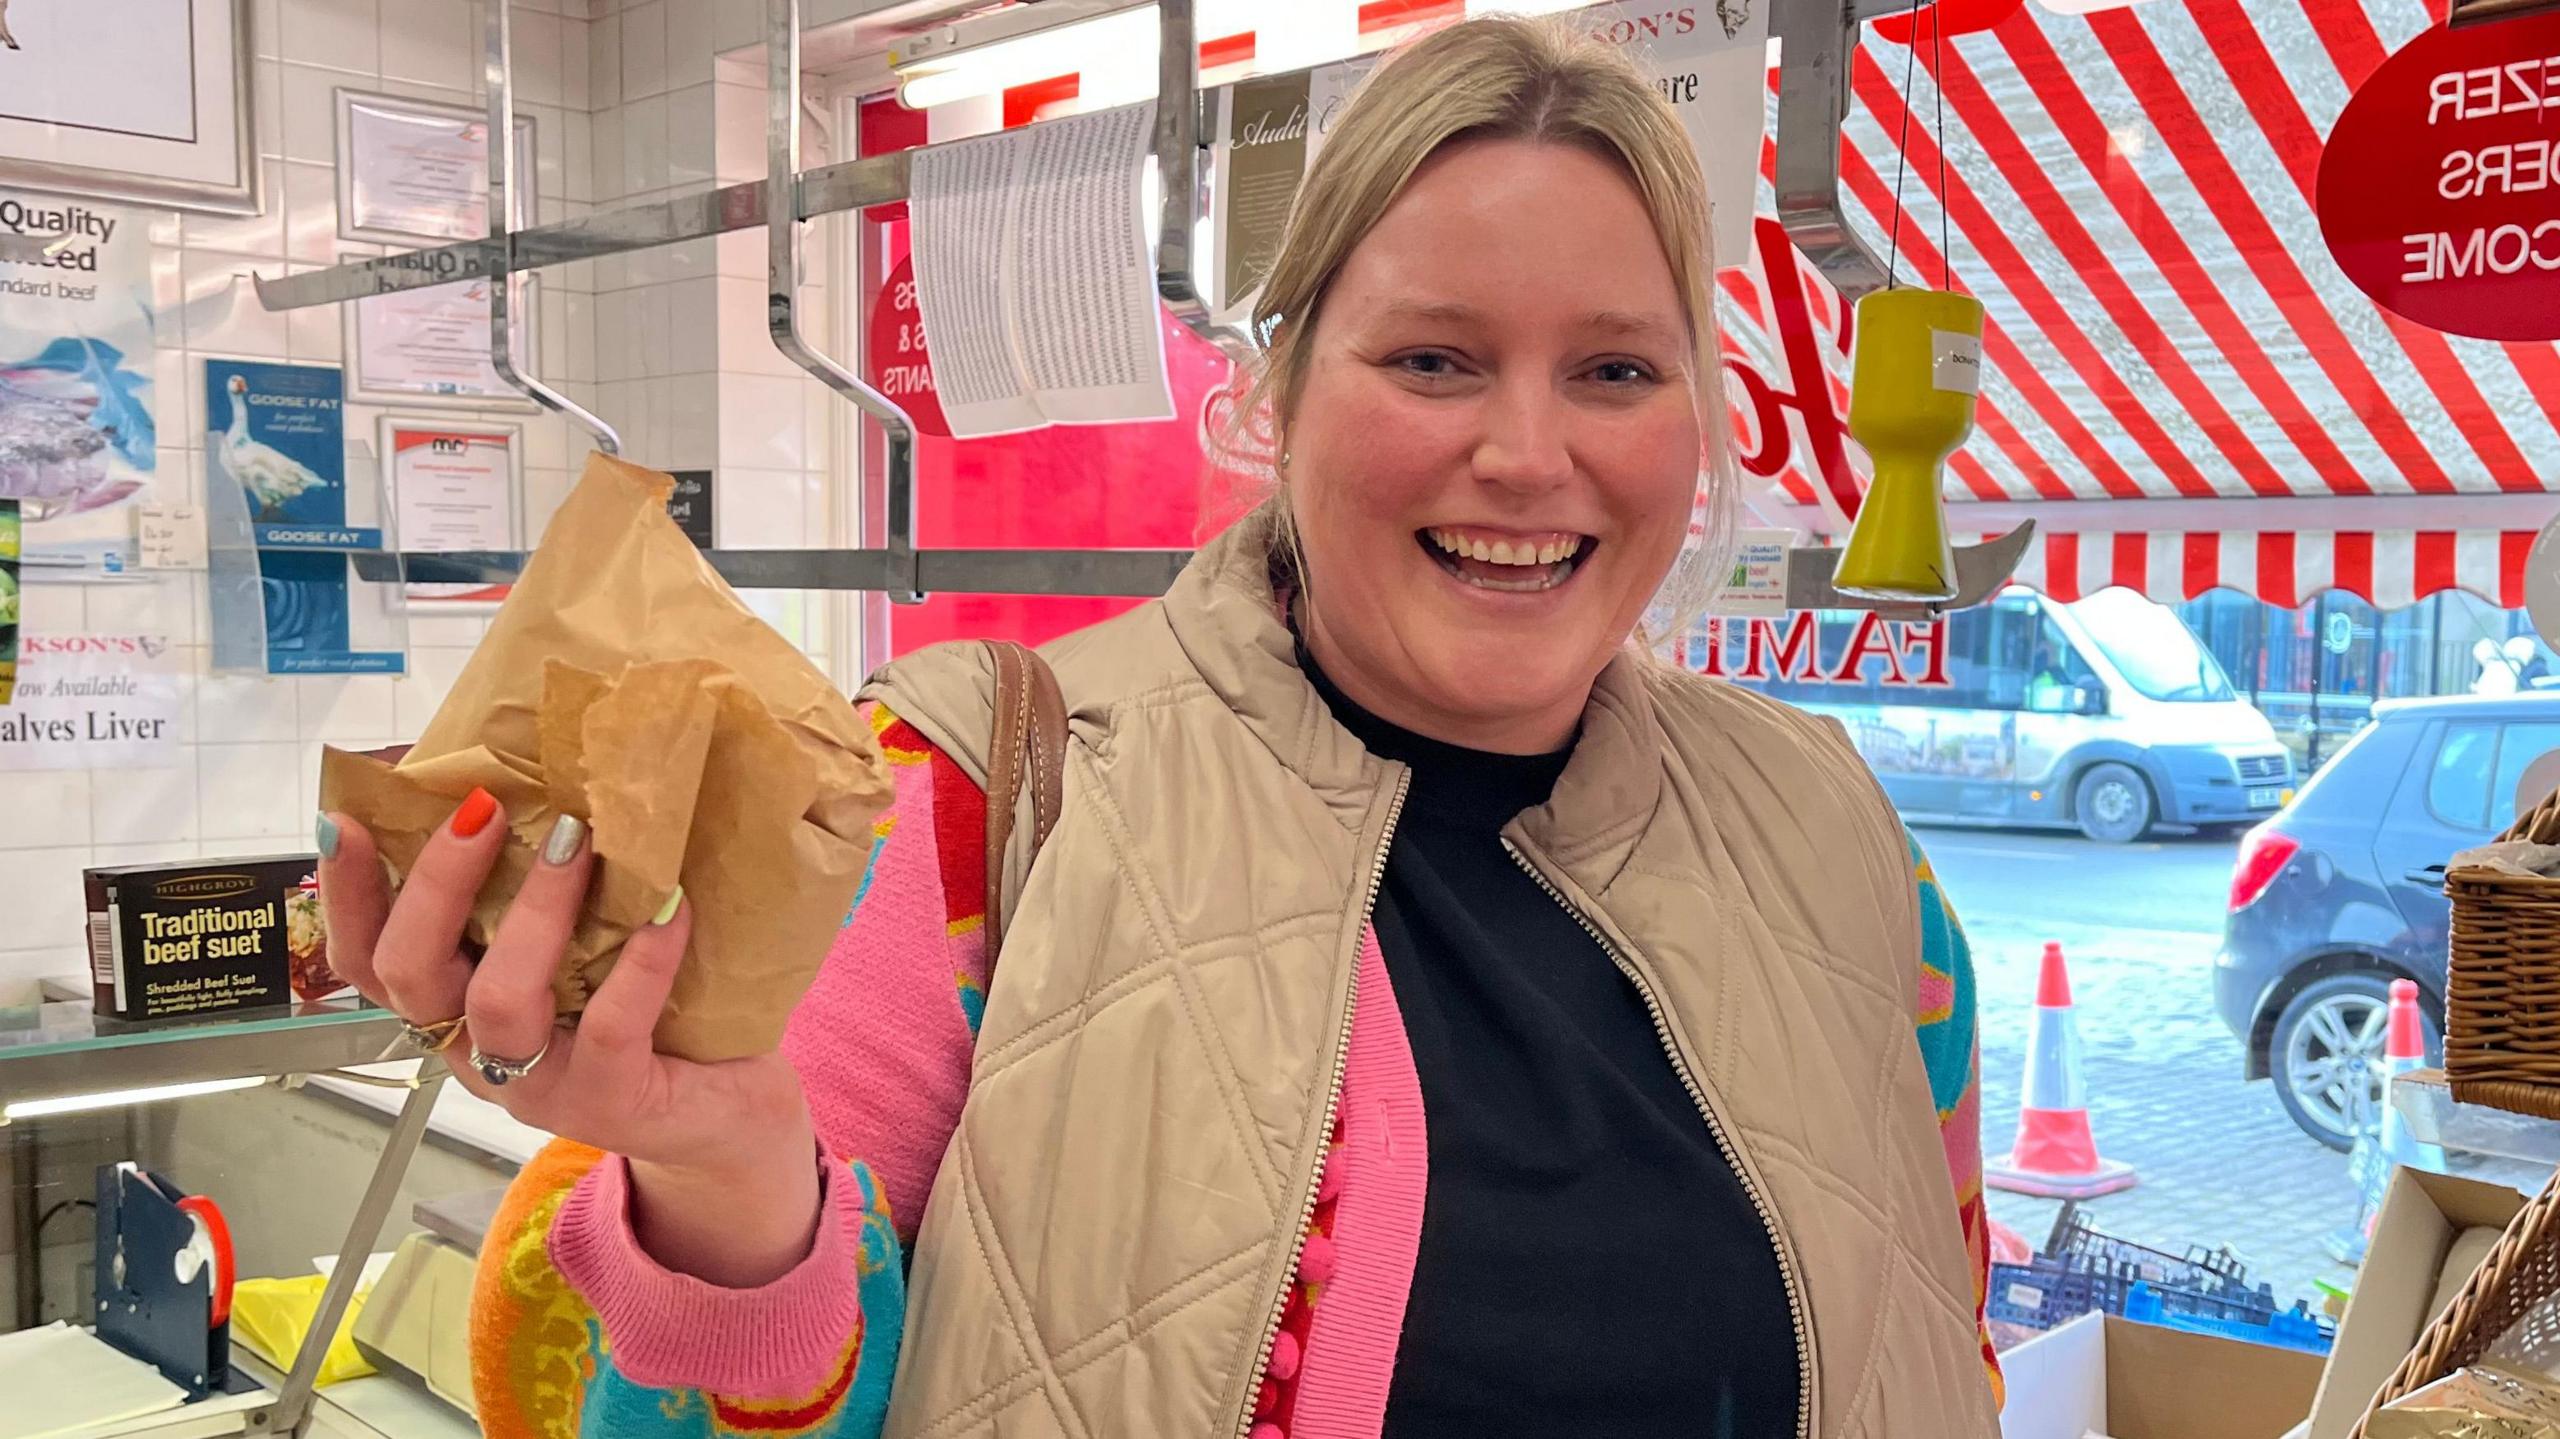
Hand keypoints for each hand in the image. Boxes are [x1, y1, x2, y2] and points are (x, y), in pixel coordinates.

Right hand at [319, 795, 821, 1283]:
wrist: (725, 1112)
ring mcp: (540, 1086)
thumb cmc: (647, 1015)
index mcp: (456, 1009)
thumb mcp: (578, 948)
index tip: (346, 819)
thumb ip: (535, 890)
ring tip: (575, 840)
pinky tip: (669, 907)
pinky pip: (610, 1027)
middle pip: (410, 973)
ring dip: (535, 910)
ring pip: (499, 1000)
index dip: (345, 894)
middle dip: (436, 883)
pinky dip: (640, 960)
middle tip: (484, 808)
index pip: (368, 958)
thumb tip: (521, 785)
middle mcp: (480, 1052)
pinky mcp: (611, 1101)